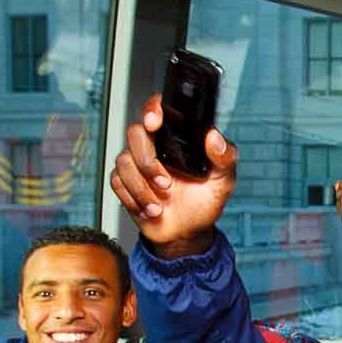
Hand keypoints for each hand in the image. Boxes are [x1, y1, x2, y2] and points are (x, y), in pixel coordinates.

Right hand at [110, 93, 238, 258]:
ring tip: (160, 206)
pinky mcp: (125, 182)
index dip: (152, 109)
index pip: (160, 109)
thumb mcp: (224, 181)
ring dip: (142, 187)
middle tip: (166, 183)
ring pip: (123, 160)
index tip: (154, 123)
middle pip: (135, 133)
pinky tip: (151, 209)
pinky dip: (134, 198)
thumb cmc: (205, 202)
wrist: (188, 233)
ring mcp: (137, 164)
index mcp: (177, 138)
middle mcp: (155, 146)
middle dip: (148, 161)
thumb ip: (224, 158)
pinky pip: (117, 181)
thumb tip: (214, 137)